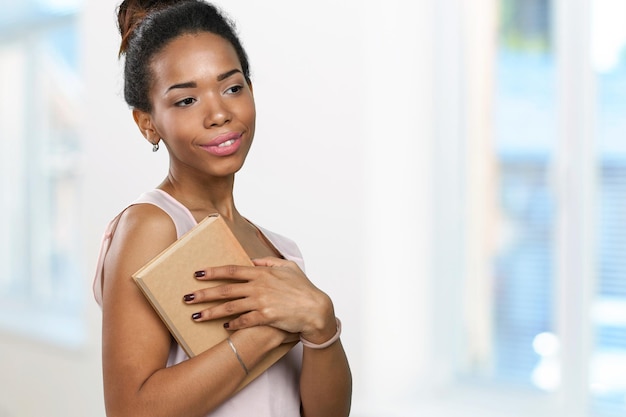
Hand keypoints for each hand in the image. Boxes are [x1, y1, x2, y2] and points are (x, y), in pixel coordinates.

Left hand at [183, 257, 336, 340]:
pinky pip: (244, 321)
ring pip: (230, 307)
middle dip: (203, 293)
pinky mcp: (266, 318)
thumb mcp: (289, 267)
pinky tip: (223, 327)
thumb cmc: (304, 288)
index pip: (232, 271)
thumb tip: (254, 260)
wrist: (316, 309)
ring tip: (196, 316)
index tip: (197, 274)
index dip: (213, 272)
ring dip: (211, 312)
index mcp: (262, 273)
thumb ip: (270, 262)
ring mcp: (261, 302)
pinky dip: (232, 324)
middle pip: (225, 289)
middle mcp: (258, 287)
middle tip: (186, 297)